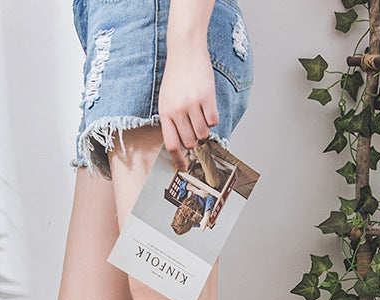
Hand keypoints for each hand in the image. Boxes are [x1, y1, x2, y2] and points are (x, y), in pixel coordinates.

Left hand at [159, 47, 218, 170]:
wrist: (185, 51)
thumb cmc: (175, 77)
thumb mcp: (166, 100)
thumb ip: (171, 121)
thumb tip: (180, 144)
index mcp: (165, 113)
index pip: (171, 145)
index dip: (178, 159)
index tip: (183, 167)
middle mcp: (178, 110)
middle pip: (189, 141)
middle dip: (194, 142)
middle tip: (195, 132)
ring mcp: (192, 104)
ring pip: (203, 133)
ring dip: (204, 130)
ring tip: (201, 118)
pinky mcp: (207, 96)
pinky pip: (214, 120)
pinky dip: (213, 119)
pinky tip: (208, 109)